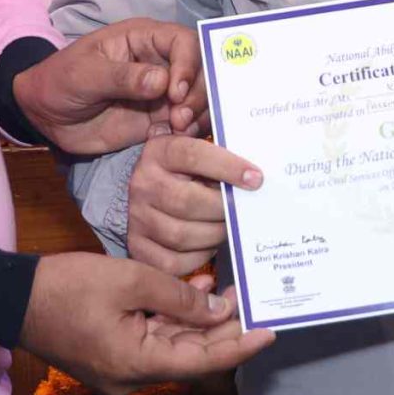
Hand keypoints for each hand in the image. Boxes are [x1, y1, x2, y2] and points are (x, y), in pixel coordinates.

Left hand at [15, 19, 202, 154]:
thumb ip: (121, 77)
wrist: (44, 115)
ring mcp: (162, 92)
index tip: (175, 93)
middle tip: (180, 118)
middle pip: (201, 70)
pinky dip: (189, 132)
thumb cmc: (59, 81)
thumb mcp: (84, 74)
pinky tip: (175, 139)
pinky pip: (186, 123)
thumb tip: (161, 81)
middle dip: (198, 93)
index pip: (184, 42)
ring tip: (179, 130)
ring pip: (199, 98)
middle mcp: (160, 62)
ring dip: (198, 114)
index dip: (188, 64)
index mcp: (143, 39)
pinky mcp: (159, 118)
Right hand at [16, 250, 271, 394]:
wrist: (10, 298)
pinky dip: (174, 322)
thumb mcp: (130, 281)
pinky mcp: (110, 356)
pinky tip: (193, 296)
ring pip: (173, 349)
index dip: (240, 345)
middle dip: (224, 331)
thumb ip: (178, 297)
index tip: (271, 331)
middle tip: (254, 302)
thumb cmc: (67, 287)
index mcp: (137, 364)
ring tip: (229, 293)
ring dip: (200, 324)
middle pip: (191, 357)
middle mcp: (131, 377)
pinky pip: (152, 343)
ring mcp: (119, 370)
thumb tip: (218, 312)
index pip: (204, 361)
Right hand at [127, 127, 261, 276]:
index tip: (256, 179)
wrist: (150, 187)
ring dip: (214, 234)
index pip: (193, 155)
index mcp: (160, 151)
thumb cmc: (188, 165)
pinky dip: (198, 258)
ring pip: (181, 236)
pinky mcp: (139, 247)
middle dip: (224, 209)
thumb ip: (213, 132)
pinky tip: (211, 246)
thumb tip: (242, 137)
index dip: (228, 167)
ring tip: (229, 227)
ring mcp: (137, 218)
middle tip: (243, 210)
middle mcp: (143, 184)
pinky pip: (172, 263)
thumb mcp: (197, 139)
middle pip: (187, 202)